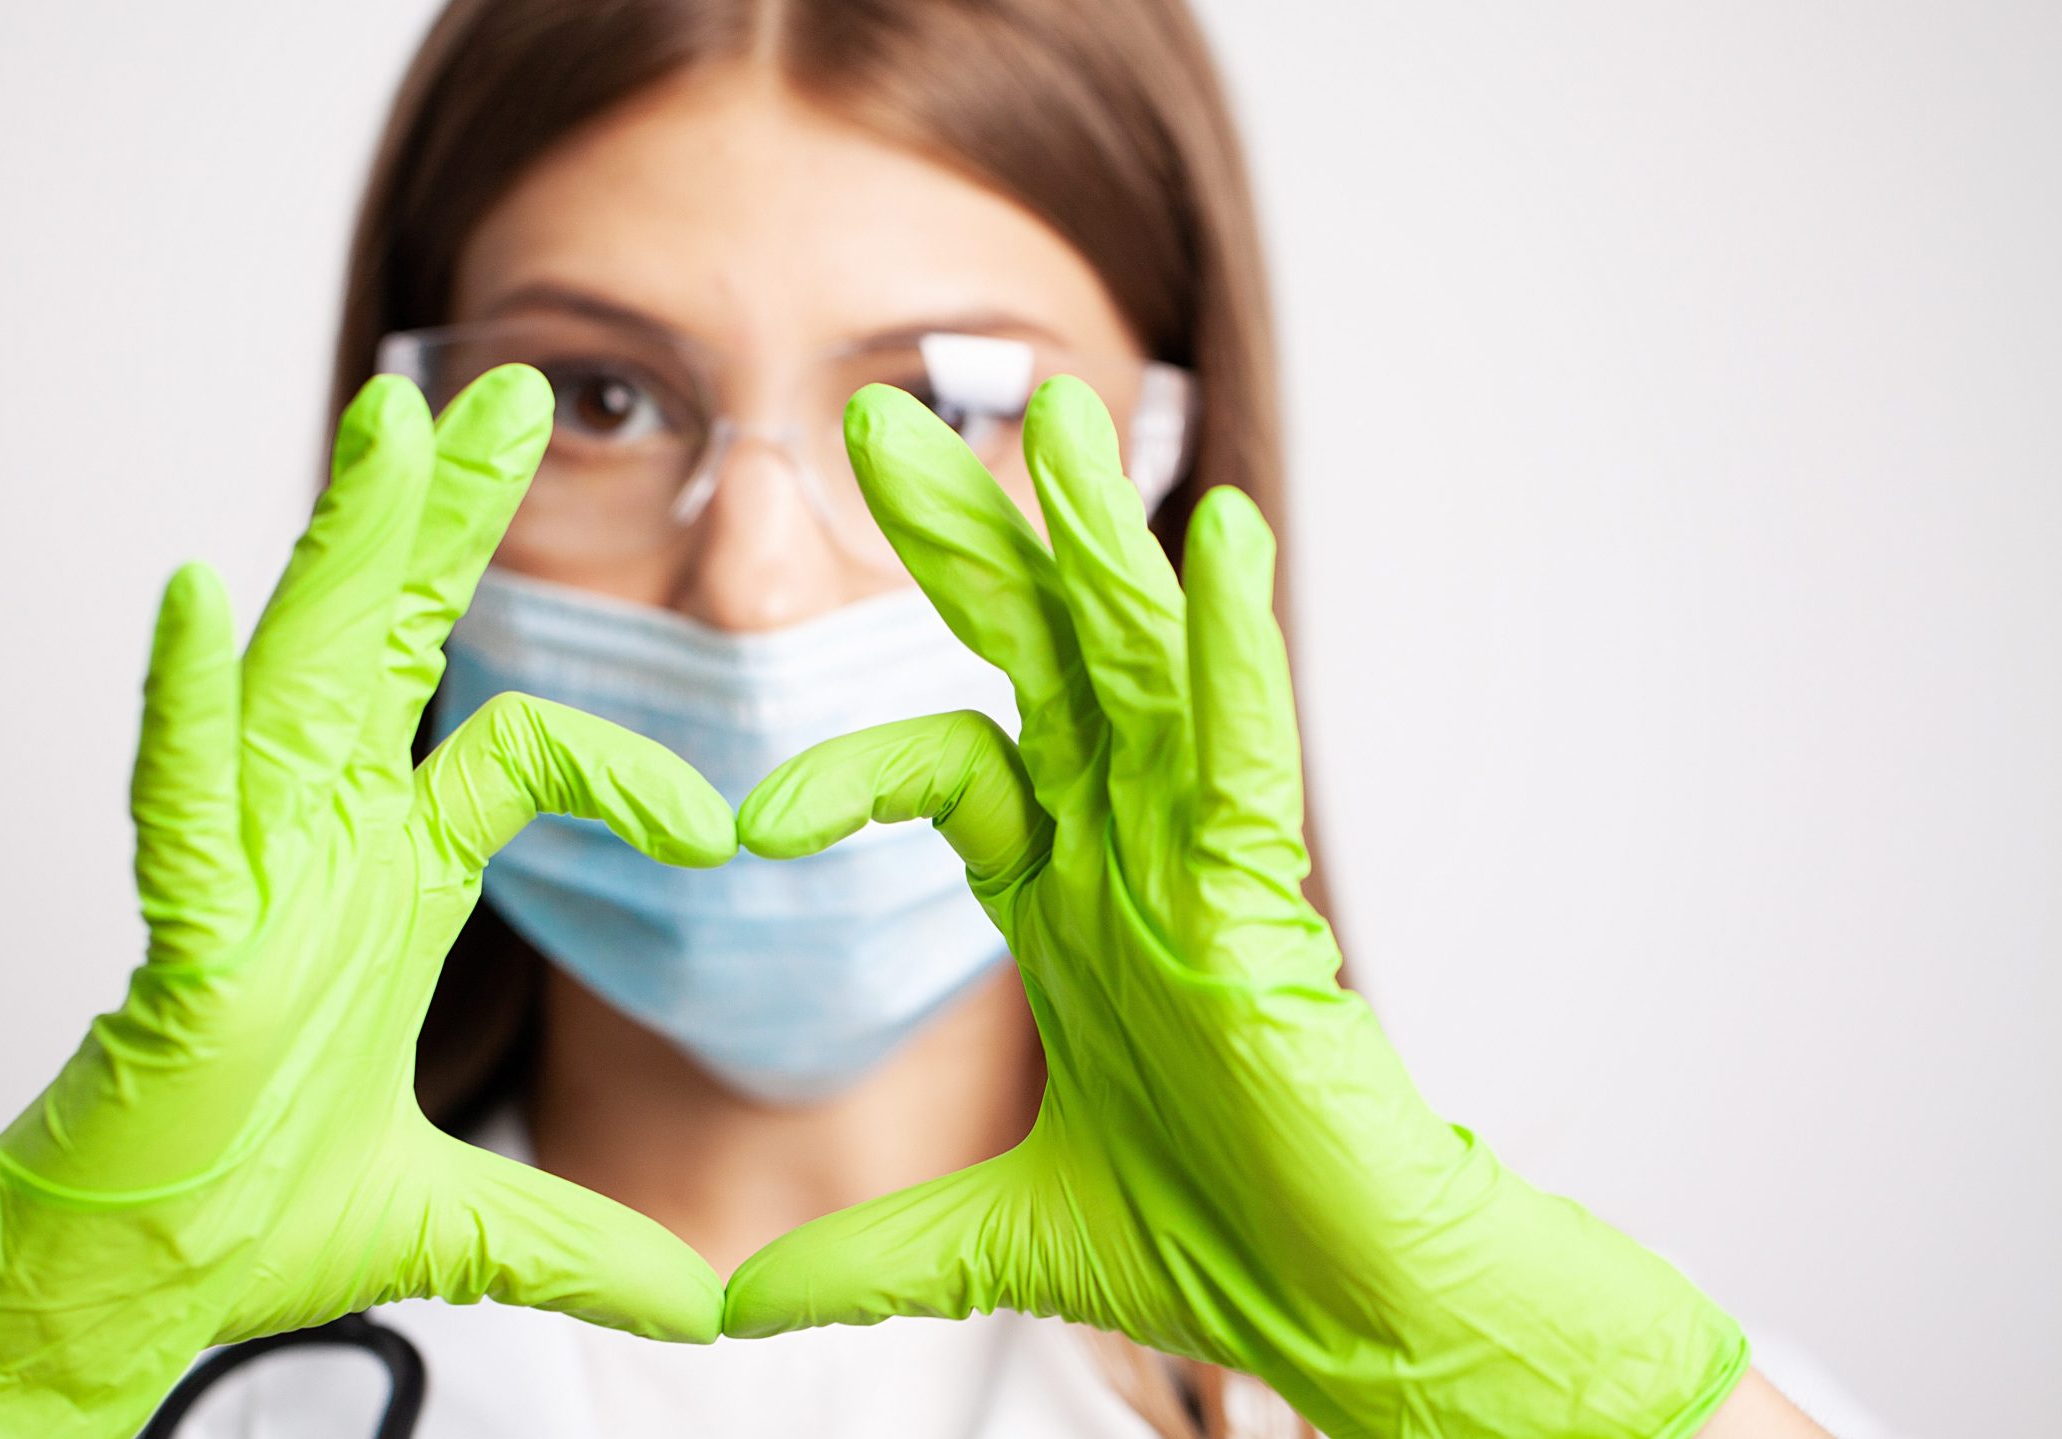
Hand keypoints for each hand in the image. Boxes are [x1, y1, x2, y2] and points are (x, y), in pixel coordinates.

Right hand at [0, 367, 732, 1438]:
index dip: (622, 768)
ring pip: (297, 675)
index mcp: (387, 869)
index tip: (721, 833)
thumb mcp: (463, 1217)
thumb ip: (580, 1241)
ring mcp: (247, 869)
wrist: (141, 1272)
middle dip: (446, 519)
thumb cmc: (254, 1206)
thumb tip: (700, 1304)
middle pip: (390, 641)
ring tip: (390, 425)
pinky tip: (197, 601)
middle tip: (508, 393)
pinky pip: (182, 804)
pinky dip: (187, 709)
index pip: (514, 750)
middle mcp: (318, 836)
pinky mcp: (183, 933)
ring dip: (341, 552)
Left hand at [722, 379, 1749, 1437]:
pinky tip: (1217, 540)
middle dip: (961, 545)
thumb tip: (732, 1305)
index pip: (952, 767)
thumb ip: (871, 1250)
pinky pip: (1247, 752)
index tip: (749, 827)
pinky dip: (1233, 648)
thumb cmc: (1220, 1245)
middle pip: (1035, 665)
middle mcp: (1130, 856)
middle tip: (869, 421)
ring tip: (1052, 417)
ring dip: (1095, 545)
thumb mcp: (998, 1235)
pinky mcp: (1270, 905)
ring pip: (1142, 671)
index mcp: (1067, 904)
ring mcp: (1202, 867)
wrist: (1349, 1313)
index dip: (852, 764)